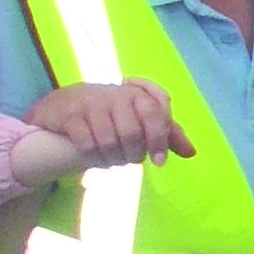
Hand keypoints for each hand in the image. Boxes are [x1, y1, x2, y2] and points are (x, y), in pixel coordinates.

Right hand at [10, 79, 190, 188]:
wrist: (61, 106)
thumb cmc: (108, 114)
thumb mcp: (137, 118)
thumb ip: (165, 133)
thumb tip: (191, 152)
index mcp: (137, 93)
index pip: (157, 110)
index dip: (160, 137)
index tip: (159, 161)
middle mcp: (115, 93)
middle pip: (133, 132)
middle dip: (133, 153)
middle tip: (128, 159)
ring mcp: (90, 101)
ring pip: (109, 140)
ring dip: (111, 158)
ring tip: (110, 158)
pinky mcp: (69, 113)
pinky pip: (86, 143)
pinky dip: (92, 155)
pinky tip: (92, 154)